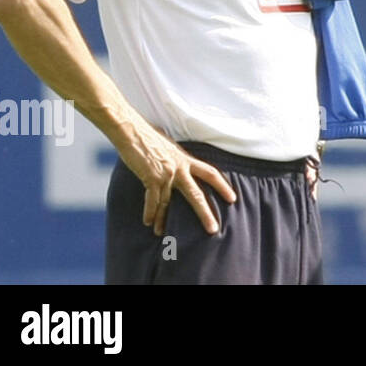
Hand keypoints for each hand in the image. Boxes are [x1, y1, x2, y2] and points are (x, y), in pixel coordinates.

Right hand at [120, 126, 236, 235]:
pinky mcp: (151, 177)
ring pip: (169, 202)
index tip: (233, 199)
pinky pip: (152, 200)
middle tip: (213, 229)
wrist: (133, 131)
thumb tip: (180, 167)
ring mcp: (166, 173)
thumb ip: (177, 160)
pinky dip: (150, 212)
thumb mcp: (170, 148)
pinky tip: (148, 222)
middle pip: (196, 194)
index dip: (223, 186)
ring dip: (164, 219)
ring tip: (162, 233)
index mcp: (186, 159)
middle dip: (205, 213)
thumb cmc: (149, 138)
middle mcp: (180, 167)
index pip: (210, 173)